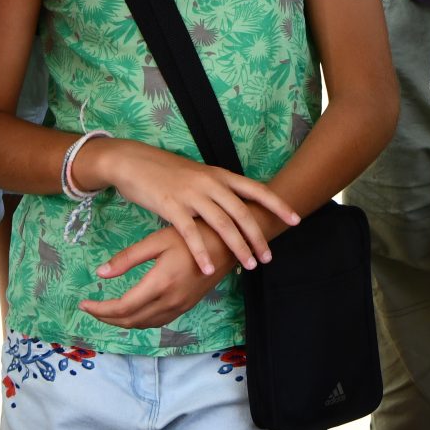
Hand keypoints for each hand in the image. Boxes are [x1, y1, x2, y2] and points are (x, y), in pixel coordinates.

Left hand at [80, 226, 231, 328]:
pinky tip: (131, 311)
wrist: (229, 244)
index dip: (100, 309)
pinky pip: (157, 321)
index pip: (123, 307)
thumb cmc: (192, 234)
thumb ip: (128, 258)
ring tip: (105, 311)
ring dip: (122, 322)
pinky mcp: (187, 306)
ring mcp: (180, 306)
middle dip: (106, 317)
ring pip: (144, 324)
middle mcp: (170, 301)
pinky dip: (139, 320)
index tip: (84, 303)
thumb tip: (100, 273)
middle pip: (130, 320)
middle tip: (90, 308)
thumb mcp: (157, 241)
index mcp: (160, 284)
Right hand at [81, 137, 298, 275]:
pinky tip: (209, 268)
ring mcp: (191, 194)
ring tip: (249, 265)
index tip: (296, 219)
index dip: (277, 205)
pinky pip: (190, 233)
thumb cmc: (167, 173)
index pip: (256, 189)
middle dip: (258, 237)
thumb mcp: (198, 176)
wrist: (134, 161)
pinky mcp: (171, 206)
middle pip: (242, 212)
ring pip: (222, 223)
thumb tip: (237, 209)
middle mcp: (210, 183)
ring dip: (237, 246)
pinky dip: (201, 252)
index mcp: (220, 175)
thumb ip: (218, 191)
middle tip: (268, 257)